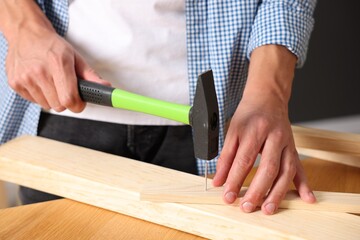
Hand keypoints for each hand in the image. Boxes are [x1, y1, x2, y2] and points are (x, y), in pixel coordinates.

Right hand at [1, 0, 109, 111]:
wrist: (26, 34)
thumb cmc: (53, 46)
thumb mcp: (76, 58)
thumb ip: (91, 76)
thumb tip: (106, 88)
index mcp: (58, 64)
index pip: (69, 99)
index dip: (78, 105)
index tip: (80, 102)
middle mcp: (40, 71)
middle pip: (59, 106)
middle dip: (66, 101)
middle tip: (66, 88)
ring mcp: (25, 78)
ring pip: (47, 105)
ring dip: (53, 99)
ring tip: (52, 83)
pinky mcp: (15, 83)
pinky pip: (34, 102)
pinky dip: (40, 96)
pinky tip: (40, 82)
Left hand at [212, 45, 315, 214]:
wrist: (268, 98)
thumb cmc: (248, 114)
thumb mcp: (232, 131)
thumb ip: (225, 157)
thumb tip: (217, 180)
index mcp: (254, 130)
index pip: (244, 160)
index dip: (235, 180)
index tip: (228, 196)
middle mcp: (273, 137)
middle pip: (268, 168)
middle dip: (257, 190)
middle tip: (247, 207)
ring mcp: (287, 144)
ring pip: (285, 171)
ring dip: (278, 193)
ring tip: (268, 209)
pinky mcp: (294, 148)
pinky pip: (300, 168)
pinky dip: (304, 185)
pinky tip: (306, 198)